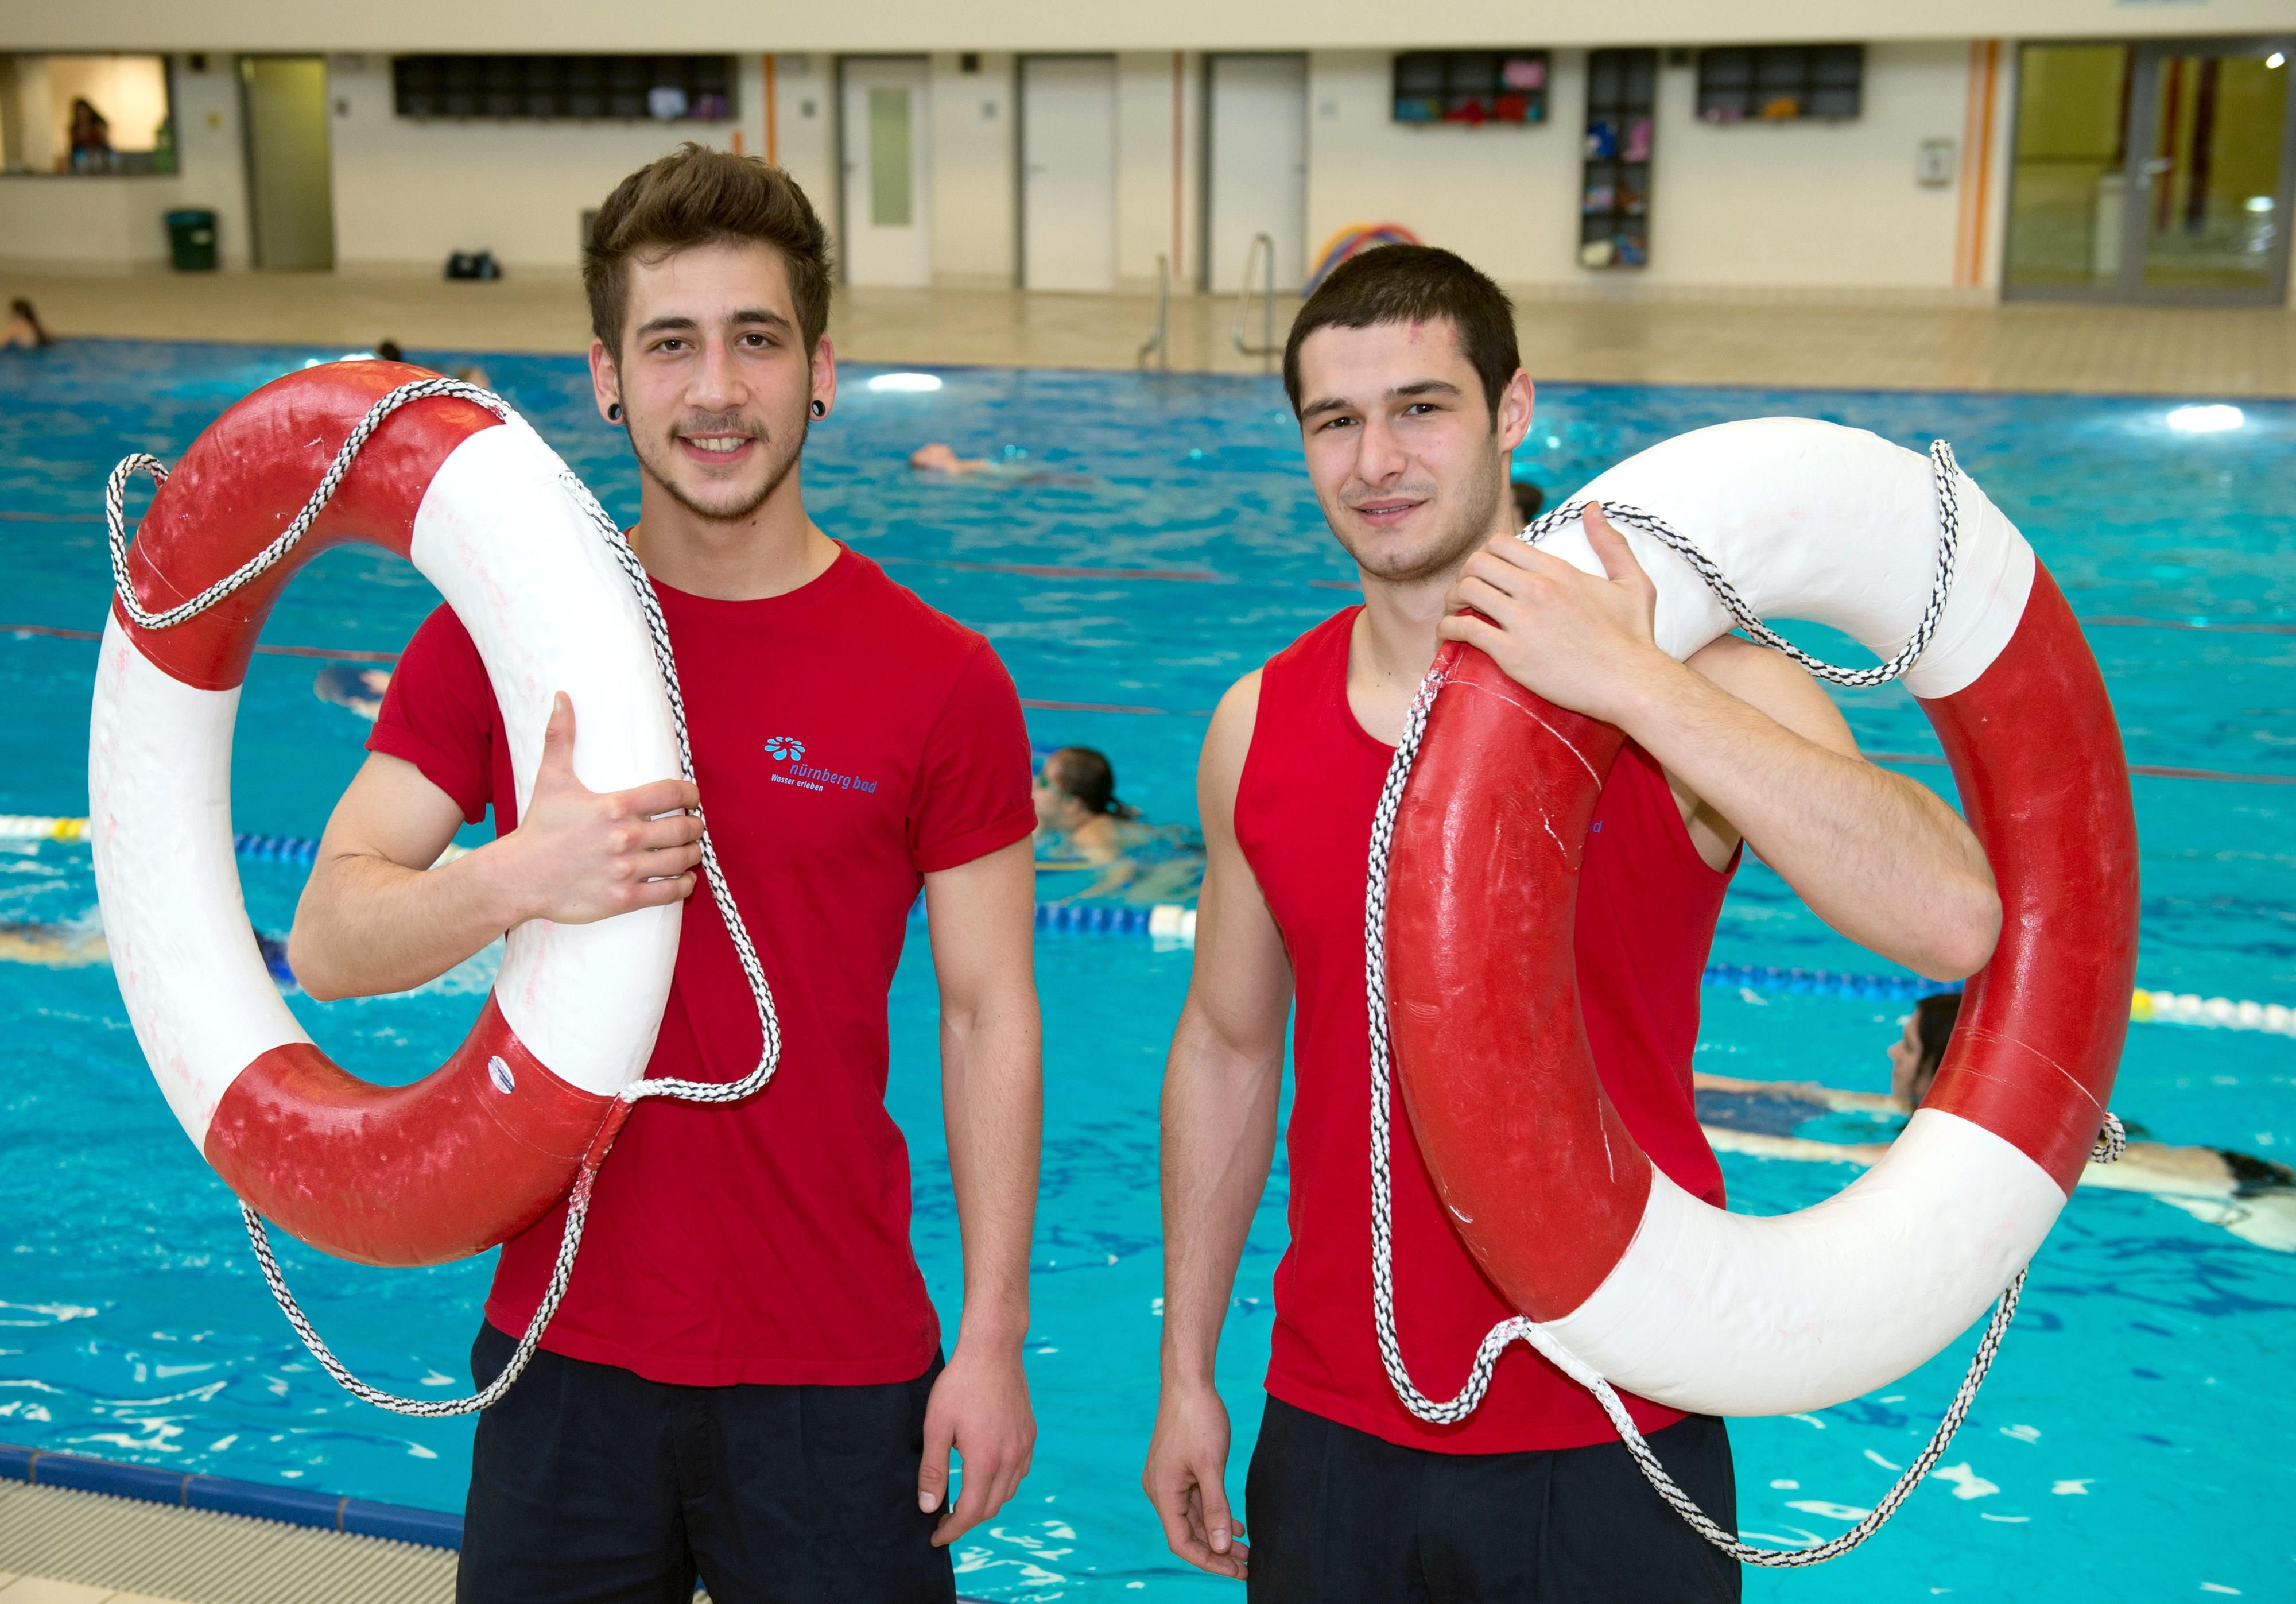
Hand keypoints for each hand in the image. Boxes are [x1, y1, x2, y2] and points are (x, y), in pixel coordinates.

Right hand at [484, 693, 701, 926]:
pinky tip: (685, 879)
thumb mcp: (550, 779)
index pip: (671, 793)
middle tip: (694, 825)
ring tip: (691, 850)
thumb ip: (561, 737)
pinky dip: (684, 885)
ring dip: (692, 854)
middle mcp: (624, 837)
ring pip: (680, 859)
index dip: (691, 794)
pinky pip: (669, 892)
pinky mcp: (623, 898)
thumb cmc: (538, 827)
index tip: (693, 798)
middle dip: (695, 826)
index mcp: (614, 806)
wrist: (518, 877)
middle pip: (683, 828)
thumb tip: (562, 696)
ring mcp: (625, 869)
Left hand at [919, 1342, 1034, 1548]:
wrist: (993, 1349)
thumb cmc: (960, 1385)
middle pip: (990, 1507)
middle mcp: (1011, 1458)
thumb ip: (932, 1470)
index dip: (952, 1530)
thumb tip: (929, 1507)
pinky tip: (987, 1475)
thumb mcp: (936, 1426)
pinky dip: (1003, 1484)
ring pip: (1008, 1492)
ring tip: (963, 1500)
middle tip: (944, 1521)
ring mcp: (1024, 1446)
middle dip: (967, 1521)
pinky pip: (1020, 1473)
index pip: (970, 1512)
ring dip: (985, 1503)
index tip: (935, 1537)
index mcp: (985, 1460)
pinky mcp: (1030, 1434)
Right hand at [1143, 1379, 1247, 1579]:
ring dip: (1217, 1533)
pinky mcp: (1177, 1469)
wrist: (1188, 1381)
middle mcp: (1160, 1489)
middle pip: (1188, 1533)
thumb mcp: (1212, 1466)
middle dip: (1217, 1551)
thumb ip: (1216, 1508)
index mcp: (1162, 1493)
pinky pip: (1194, 1501)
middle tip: (1248, 1564)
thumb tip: (1220, 1546)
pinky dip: (1214, 1513)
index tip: (1236, 1571)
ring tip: (1246, 1548)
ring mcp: (1168, 1479)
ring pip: (1193, 1518)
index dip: (1209, 1561)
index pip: (1182, 1542)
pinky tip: (1236, 1523)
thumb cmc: (1199, 1419)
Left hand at [1437, 502, 1679, 724]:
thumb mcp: (1633, 582)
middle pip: (1476, 563)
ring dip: (1452, 601)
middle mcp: (1536, 589)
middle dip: (1465, 575)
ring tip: (1454, 612)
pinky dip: (1448, 629)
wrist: (1631, 683)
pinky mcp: (1512, 654)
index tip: (1487, 572)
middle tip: (1466, 593)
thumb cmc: (1634, 637)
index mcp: (1558, 570)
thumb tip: (1593, 508)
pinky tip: (1449, 635)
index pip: (1501, 543)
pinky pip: (1465, 630)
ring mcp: (1522, 621)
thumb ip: (1611, 542)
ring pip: (1465, 592)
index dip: (1486, 554)